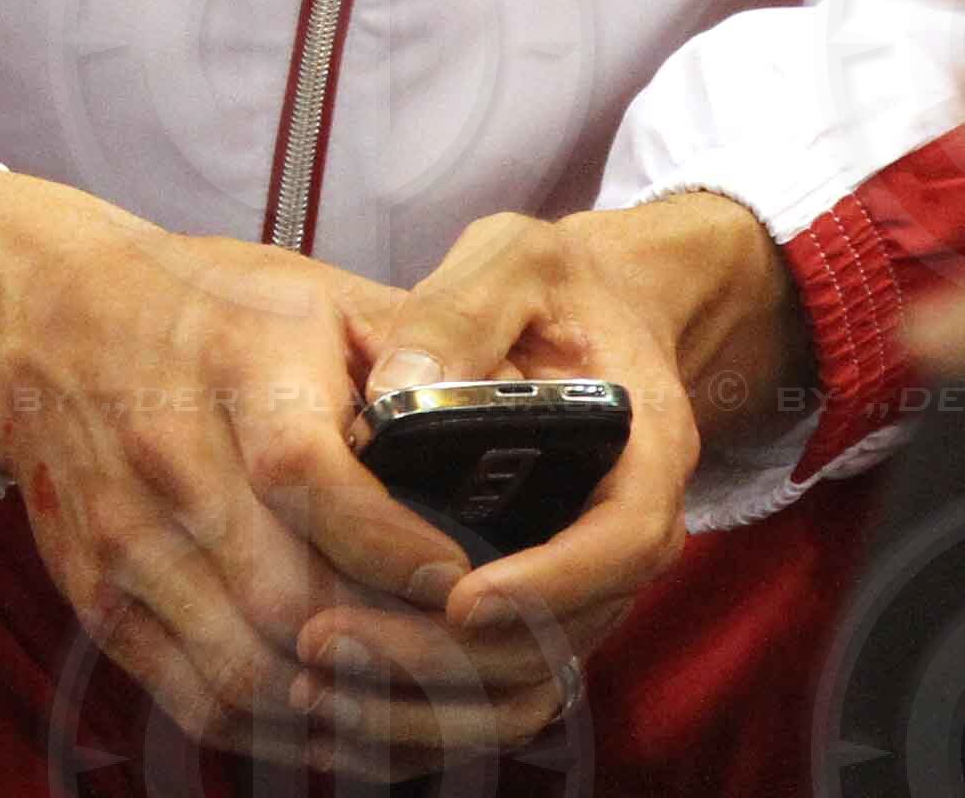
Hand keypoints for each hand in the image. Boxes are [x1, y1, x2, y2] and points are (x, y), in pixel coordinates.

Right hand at [0, 168, 477, 768]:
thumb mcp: (316, 291)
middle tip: (491, 666)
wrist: (42, 326)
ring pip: (246, 671)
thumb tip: (516, 412)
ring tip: (444, 710)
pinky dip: (288, 728)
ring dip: (352, 709)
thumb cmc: (205, 306)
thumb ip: (416, 349)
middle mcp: (169, 465)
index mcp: (236, 367)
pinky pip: (199, 700)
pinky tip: (359, 722)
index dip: (391, 543)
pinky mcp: (103, 606)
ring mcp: (126, 548)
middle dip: (400, 651)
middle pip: (285, 598)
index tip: (469, 578)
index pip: (307, 476)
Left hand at [264, 194, 794, 760]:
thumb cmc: (555, 287)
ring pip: (524, 680)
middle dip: (449, 658)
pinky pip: (496, 685)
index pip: (623, 542)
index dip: (550, 583)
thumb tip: (396, 382)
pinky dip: (420, 704)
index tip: (462, 598)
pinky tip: (333, 693)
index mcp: (647, 450)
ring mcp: (586, 582)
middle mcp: (627, 533)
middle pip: (562, 636)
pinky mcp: (540, 607)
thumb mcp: (516, 261)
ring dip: (422, 695)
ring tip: (318, 673)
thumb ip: (462, 307)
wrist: (593, 316)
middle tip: (335, 641)